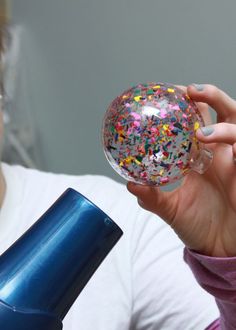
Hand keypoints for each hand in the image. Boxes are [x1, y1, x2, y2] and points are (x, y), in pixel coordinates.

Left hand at [127, 84, 235, 256]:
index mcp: (199, 155)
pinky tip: (233, 154)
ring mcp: (235, 162)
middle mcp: (219, 153)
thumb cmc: (197, 224)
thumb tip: (130, 182)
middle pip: (222, 112)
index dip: (186, 103)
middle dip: (209, 96)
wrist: (218, 246)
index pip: (196, 119)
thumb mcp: (171, 210)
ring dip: (223, 127)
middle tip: (189, 92)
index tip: (169, 93)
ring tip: (201, 134)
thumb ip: (152, 197)